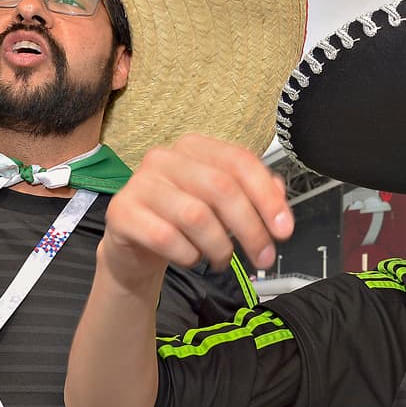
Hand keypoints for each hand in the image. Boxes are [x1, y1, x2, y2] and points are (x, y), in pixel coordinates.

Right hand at [100, 133, 292, 280]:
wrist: (135, 244)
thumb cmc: (182, 220)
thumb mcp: (222, 205)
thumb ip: (253, 194)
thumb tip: (279, 195)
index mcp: (195, 147)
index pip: (241, 162)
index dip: (267, 197)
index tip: (284, 229)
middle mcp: (166, 157)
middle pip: (222, 189)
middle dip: (251, 229)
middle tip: (264, 257)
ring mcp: (140, 182)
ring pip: (196, 216)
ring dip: (219, 246)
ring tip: (222, 259)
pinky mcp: (121, 212)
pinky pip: (165, 237)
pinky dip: (188, 255)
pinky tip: (191, 258)